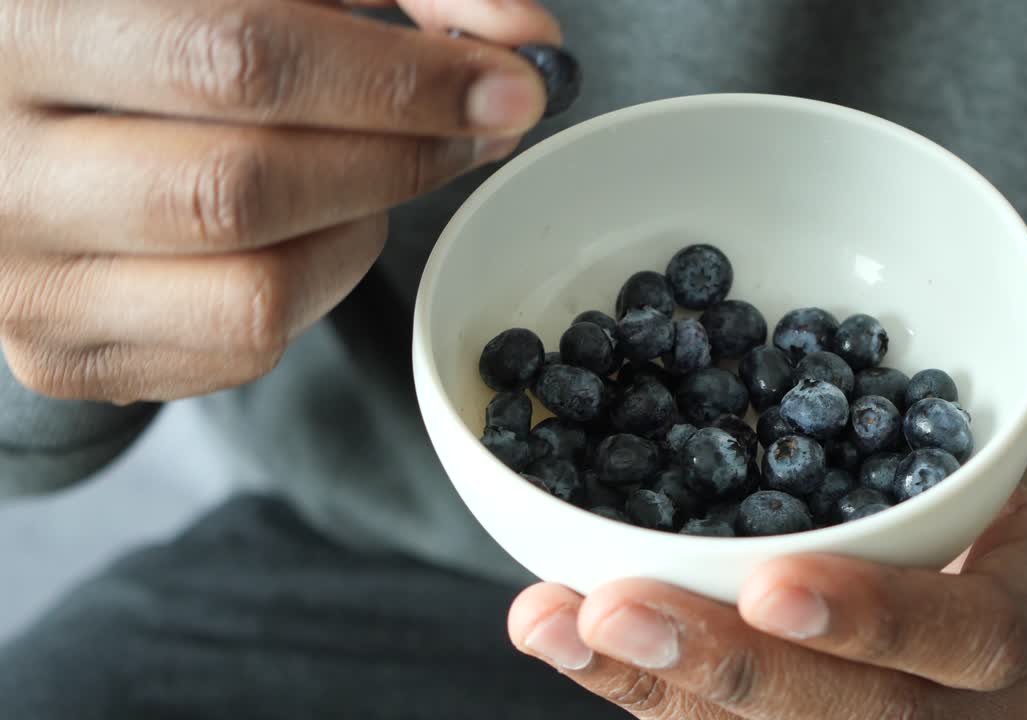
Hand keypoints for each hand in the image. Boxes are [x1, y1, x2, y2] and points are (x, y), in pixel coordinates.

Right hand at [0, 0, 558, 402]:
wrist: (23, 119)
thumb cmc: (161, 28)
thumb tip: (528, 43)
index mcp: (34, 20)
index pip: (243, 58)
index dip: (400, 80)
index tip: (512, 84)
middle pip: (246, 187)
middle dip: (400, 160)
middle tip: (476, 130)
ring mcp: (20, 273)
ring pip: (254, 291)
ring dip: (360, 230)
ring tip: (365, 171)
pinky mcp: (61, 352)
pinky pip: (243, 350)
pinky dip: (315, 289)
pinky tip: (306, 229)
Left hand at [509, 470, 1026, 718]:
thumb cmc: (1010, 537)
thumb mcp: (1011, 478)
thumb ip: (927, 435)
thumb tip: (797, 336)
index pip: (976, 634)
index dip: (874, 615)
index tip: (773, 584)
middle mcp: (979, 716)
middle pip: (861, 716)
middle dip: (726, 662)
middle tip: (611, 610)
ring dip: (650, 682)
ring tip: (551, 625)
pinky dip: (645, 690)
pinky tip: (567, 642)